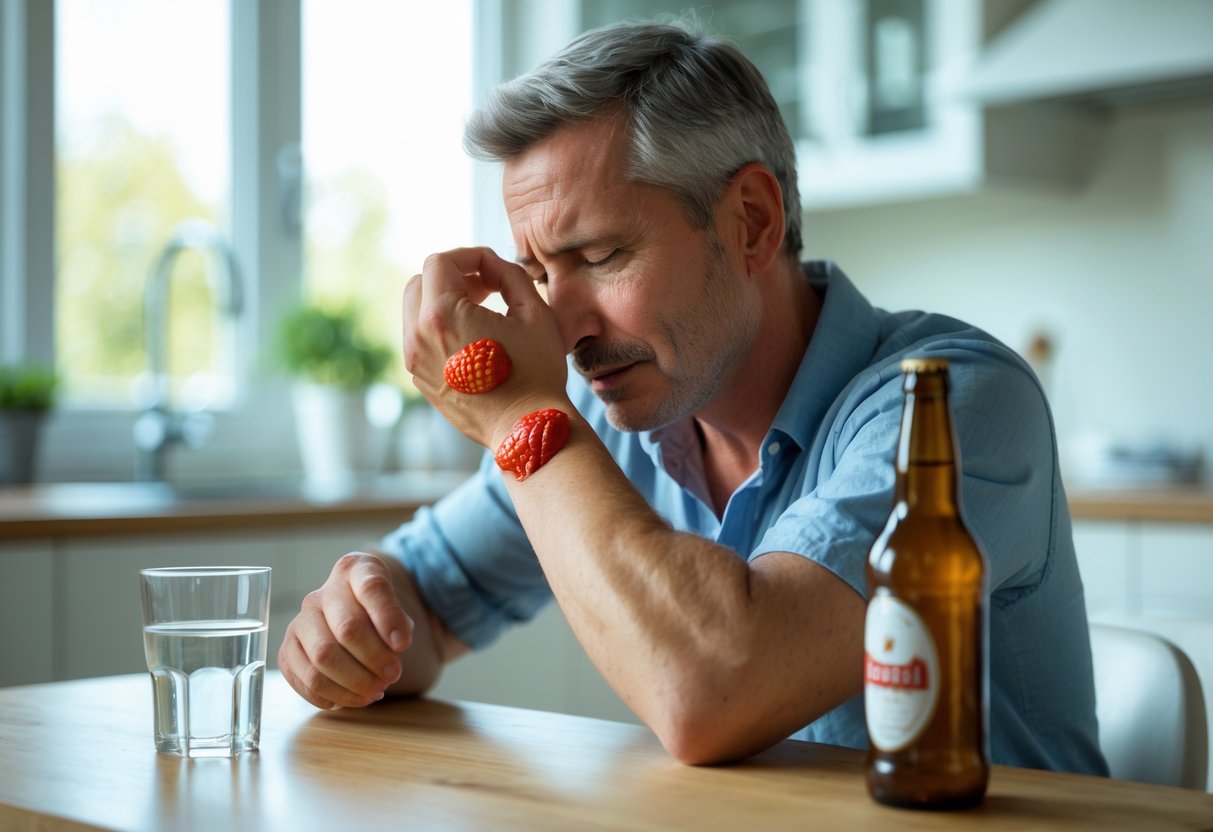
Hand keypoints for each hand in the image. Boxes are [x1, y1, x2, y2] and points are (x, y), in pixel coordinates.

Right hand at [278, 552, 413, 708]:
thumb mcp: (396, 607)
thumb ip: (400, 622)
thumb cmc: (377, 612)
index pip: (372, 588)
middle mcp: (321, 595)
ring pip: (323, 659)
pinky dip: (330, 695)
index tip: (403, 645)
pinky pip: (304, 679)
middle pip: (347, 629)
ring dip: (353, 683)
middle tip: (393, 676)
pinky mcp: (287, 650)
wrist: (350, 614)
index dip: (388, 618)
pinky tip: (351, 697)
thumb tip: (396, 645)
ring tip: (375, 691)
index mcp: (354, 571)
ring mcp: (300, 622)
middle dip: (374, 659)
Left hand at [402, 247, 570, 449]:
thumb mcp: (534, 311)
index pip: (440, 262)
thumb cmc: (535, 372)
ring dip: (444, 302)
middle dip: (452, 276)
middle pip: (420, 282)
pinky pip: (420, 338)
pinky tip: (474, 340)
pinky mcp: (421, 380)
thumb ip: (509, 275)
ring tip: (481, 313)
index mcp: (442, 315)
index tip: (492, 267)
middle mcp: (418, 337)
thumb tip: (491, 266)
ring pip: (415, 311)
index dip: (468, 256)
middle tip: (486, 288)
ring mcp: (416, 361)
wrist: (525, 427)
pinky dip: (440, 327)